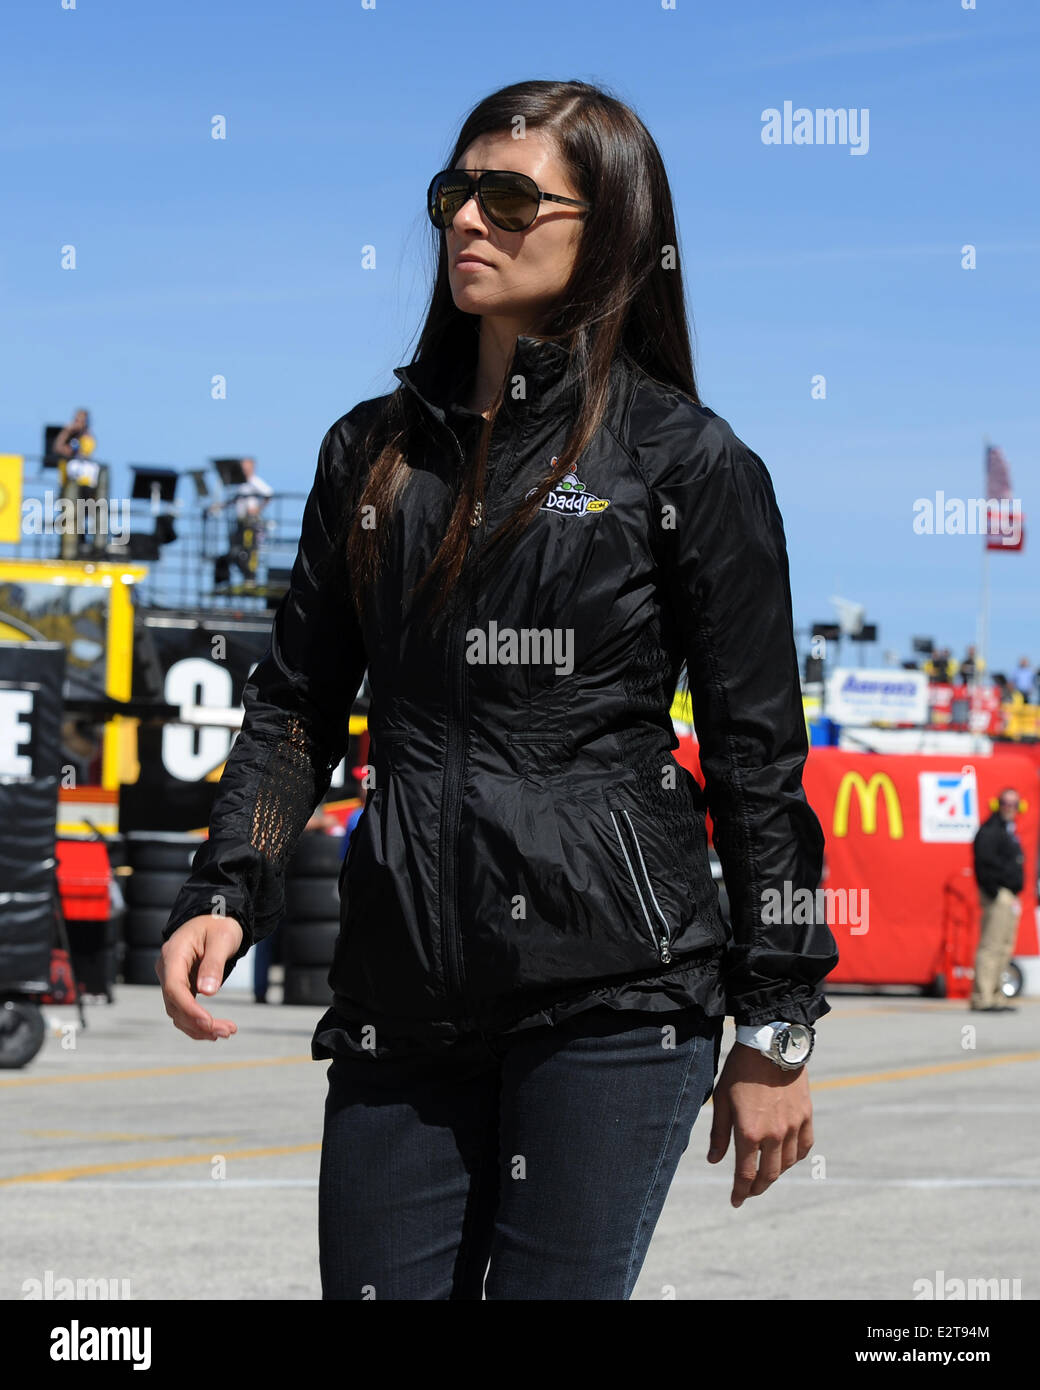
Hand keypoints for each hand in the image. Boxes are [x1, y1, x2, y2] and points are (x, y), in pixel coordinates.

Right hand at [156, 915, 243, 1040]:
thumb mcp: (222, 939)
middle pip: (175, 1004)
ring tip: (227, 1032)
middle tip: (227, 1031)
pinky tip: (215, 1031)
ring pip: (178, 1012)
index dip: (189, 1009)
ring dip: (199, 1027)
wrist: (215, 919)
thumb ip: (214, 964)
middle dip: (199, 1022)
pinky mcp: (181, 986)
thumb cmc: (219, 924)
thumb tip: (208, 992)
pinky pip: (184, 1009)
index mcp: (173, 953)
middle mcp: (168, 968)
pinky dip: (198, 1022)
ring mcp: (172, 978)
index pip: (174, 987)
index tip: (208, 1022)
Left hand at [707, 1040, 813, 1207]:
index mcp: (750, 1132)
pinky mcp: (806, 1116)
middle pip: (768, 1175)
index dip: (740, 1191)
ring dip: (775, 1174)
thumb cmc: (740, 1070)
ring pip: (787, 1163)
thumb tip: (715, 1161)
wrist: (770, 1044)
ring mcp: (793, 1127)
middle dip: (757, 1188)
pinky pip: (804, 1147)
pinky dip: (795, 1158)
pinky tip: (786, 1158)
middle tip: (749, 1192)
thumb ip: (719, 1133)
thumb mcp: (722, 1100)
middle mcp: (774, 1135)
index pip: (746, 1174)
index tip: (735, 1201)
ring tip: (764, 1173)